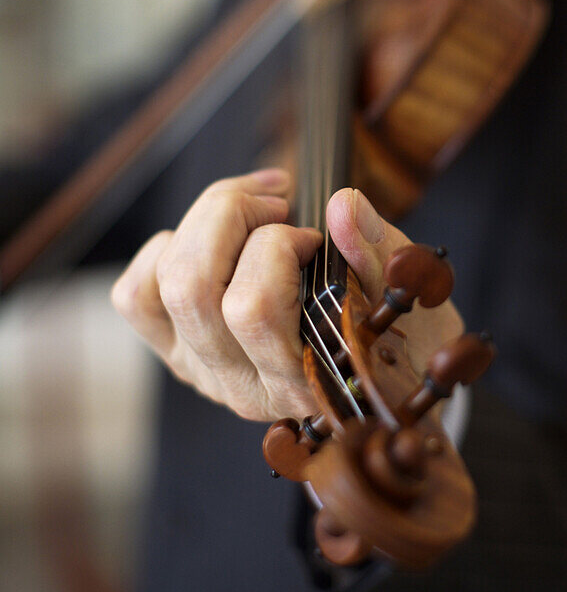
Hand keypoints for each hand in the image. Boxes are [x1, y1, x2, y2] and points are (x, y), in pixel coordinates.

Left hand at [112, 169, 462, 420]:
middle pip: (194, 288)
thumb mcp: (404, 289)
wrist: (384, 370)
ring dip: (205, 221)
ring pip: (166, 285)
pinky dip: (165, 249)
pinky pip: (136, 296)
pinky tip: (217, 239)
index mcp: (303, 381)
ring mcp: (204, 370)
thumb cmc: (396, 327)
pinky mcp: (177, 350)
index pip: (254, 309)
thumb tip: (342, 206)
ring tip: (255, 208)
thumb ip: (376, 248)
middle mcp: (243, 386)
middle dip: (232, 216)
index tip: (317, 235)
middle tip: (278, 204)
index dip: (279, 247)